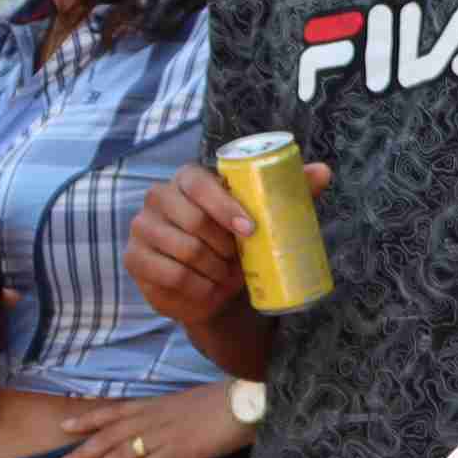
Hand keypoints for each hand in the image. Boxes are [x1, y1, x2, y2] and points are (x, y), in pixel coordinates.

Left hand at [54, 384, 258, 457]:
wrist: (251, 400)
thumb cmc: (234, 400)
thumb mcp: (199, 402)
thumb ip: (181, 413)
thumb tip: (176, 424)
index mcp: (160, 404)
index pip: (116, 411)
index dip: (90, 419)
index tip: (66, 427)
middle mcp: (155, 418)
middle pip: (110, 436)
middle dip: (84, 452)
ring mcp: (165, 435)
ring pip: (121, 454)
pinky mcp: (179, 452)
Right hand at [124, 157, 330, 330]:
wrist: (217, 285)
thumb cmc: (241, 242)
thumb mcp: (268, 216)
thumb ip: (290, 190)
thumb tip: (323, 170)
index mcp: (188, 179)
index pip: (200, 183)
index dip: (226, 207)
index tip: (251, 230)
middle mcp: (158, 198)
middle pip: (193, 220)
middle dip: (224, 245)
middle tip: (239, 257)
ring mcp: (142, 228)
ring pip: (183, 249)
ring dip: (214, 268)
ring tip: (226, 272)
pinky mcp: (134, 259)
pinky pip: (171, 274)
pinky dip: (199, 285)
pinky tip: (209, 287)